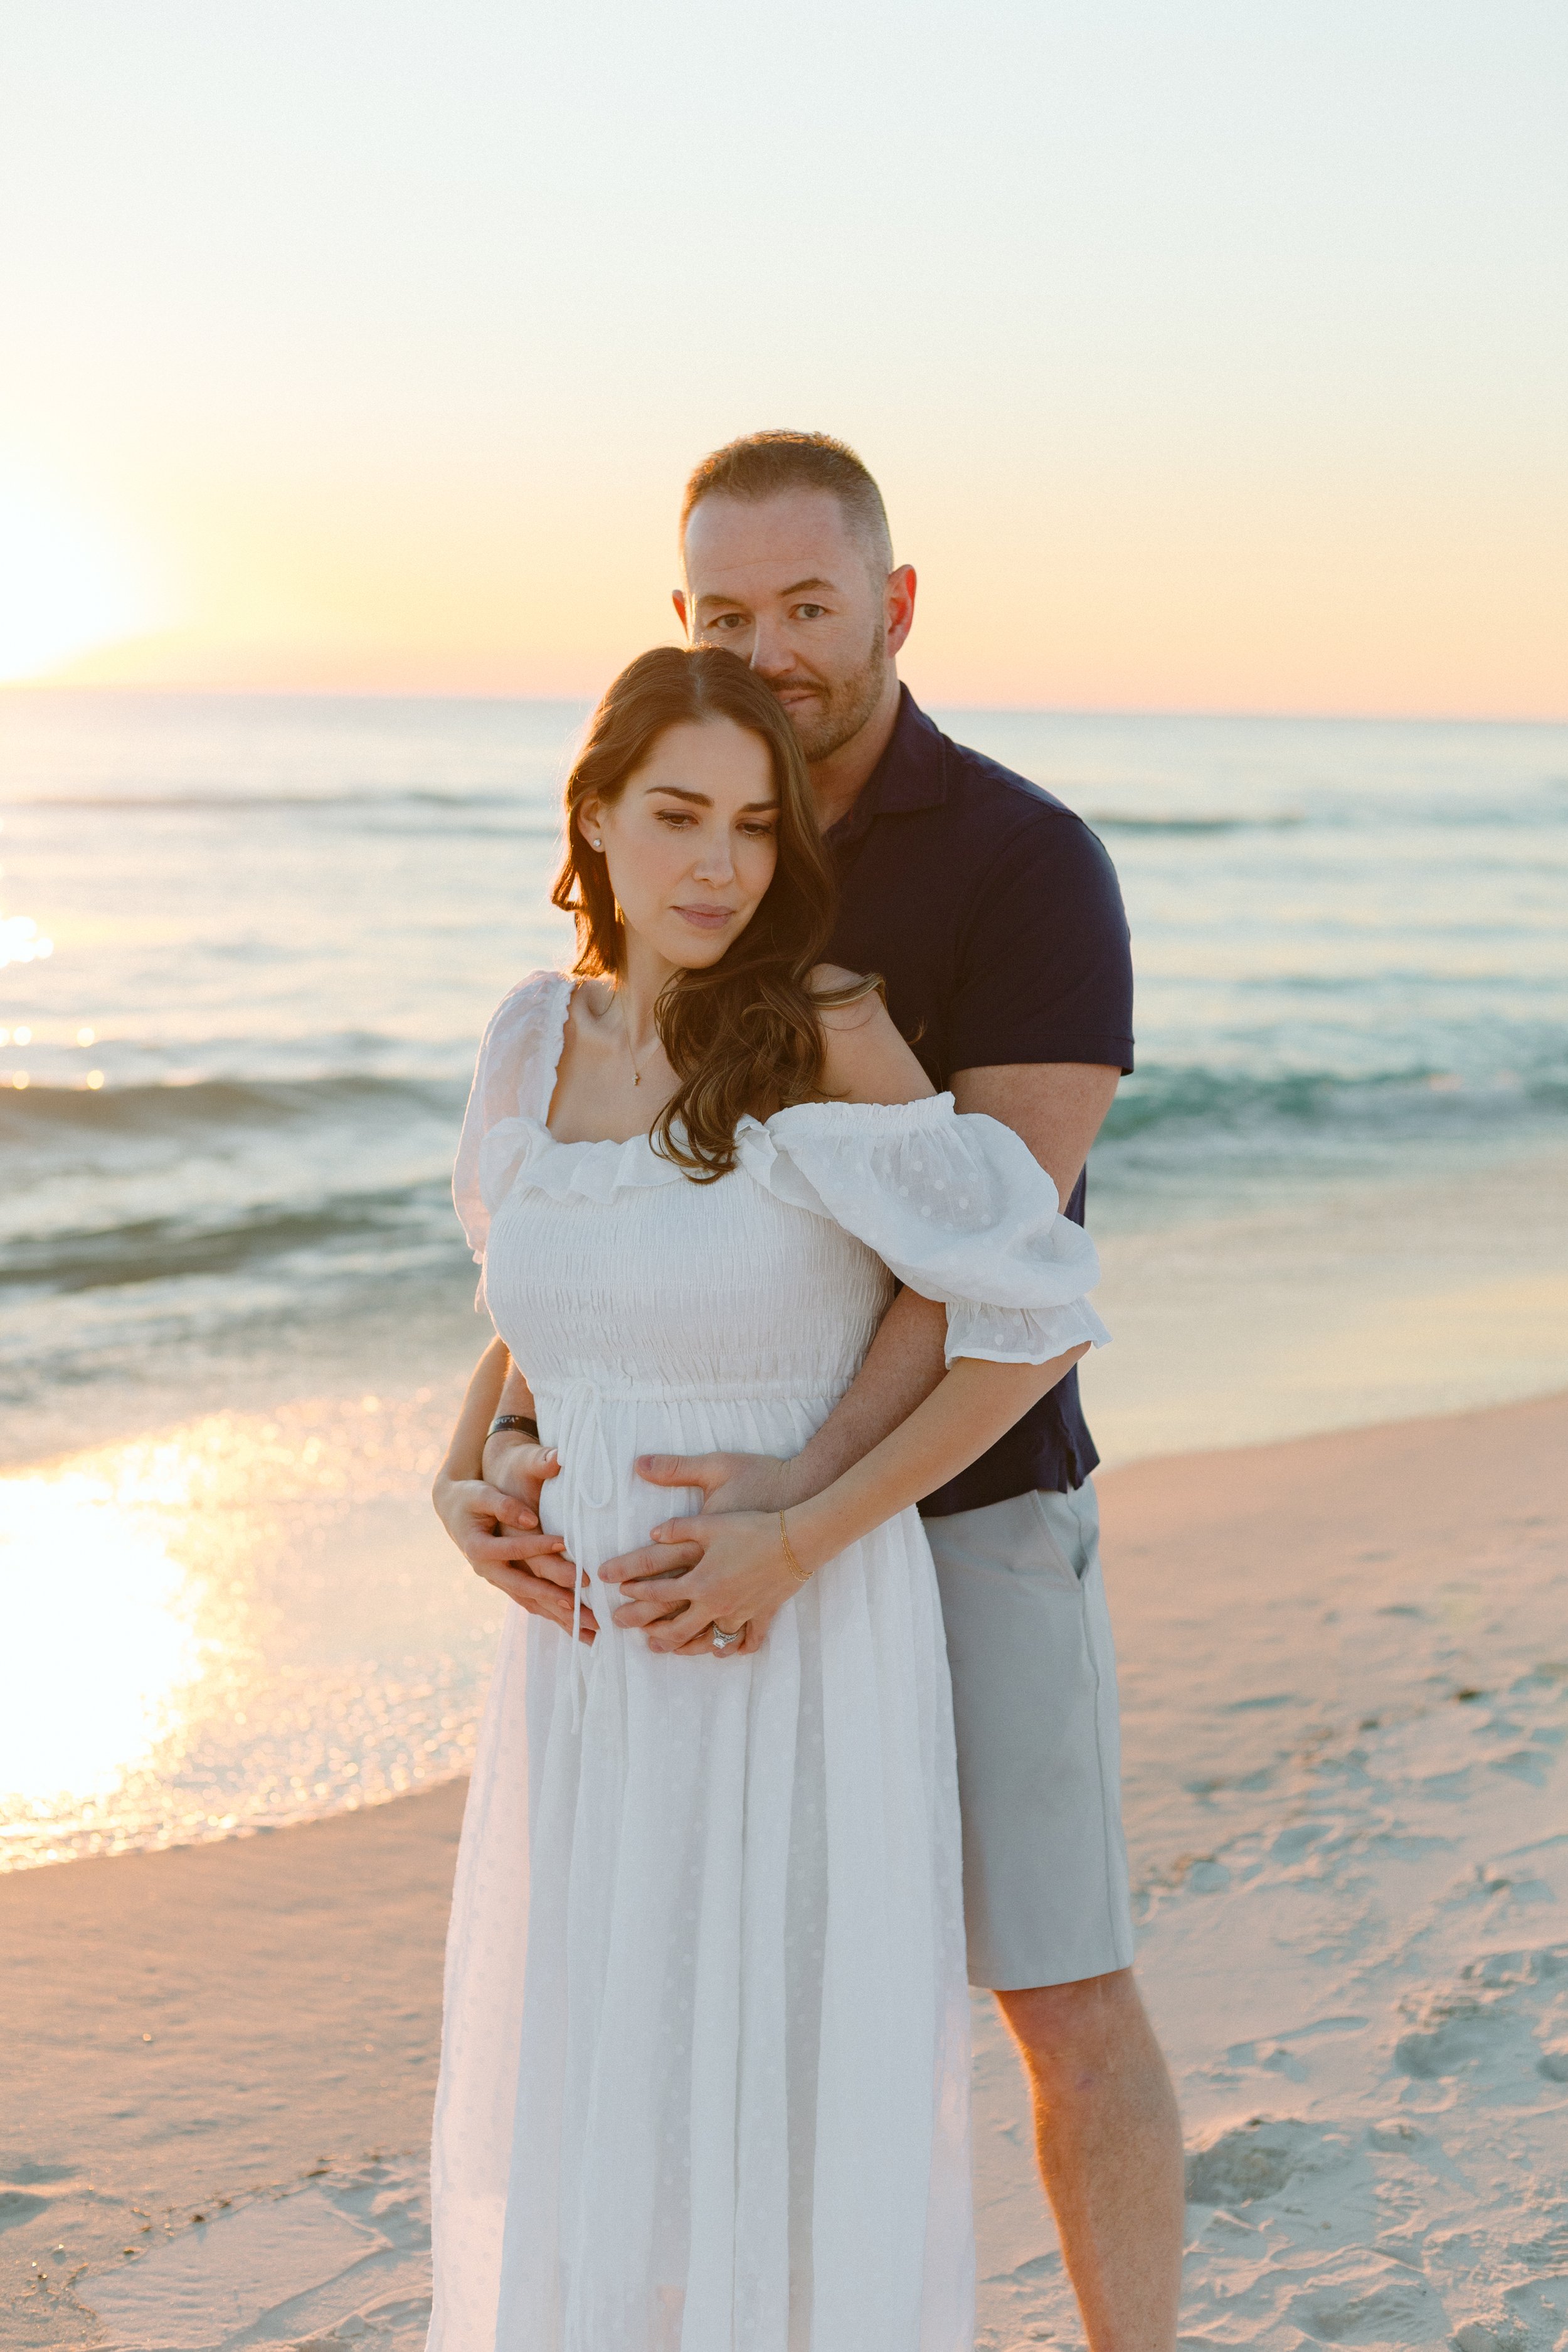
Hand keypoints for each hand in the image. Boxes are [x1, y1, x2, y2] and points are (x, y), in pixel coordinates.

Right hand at [432, 1450, 593, 1641]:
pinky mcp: (507, 1584)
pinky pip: (531, 1603)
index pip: (515, 1550)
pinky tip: (574, 1627)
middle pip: (524, 1587)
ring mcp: (498, 1580)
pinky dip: (552, 1615)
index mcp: (480, 1548)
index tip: (566, 1543)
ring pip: (530, 1602)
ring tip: (587, 1628)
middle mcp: (488, 1571)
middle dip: (554, 1596)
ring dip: (559, 1617)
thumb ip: (505, 1506)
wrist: (455, 1511)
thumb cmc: (471, 1499)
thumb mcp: (483, 1495)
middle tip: (582, 1601)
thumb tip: (531, 1519)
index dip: (539, 1546)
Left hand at [600, 1500, 803, 1657]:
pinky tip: (725, 1651)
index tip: (620, 1592)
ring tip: (671, 1650)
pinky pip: (748, 1639)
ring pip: (709, 1639)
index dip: (636, 1592)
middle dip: (652, 1630)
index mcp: (701, 1580)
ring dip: (688, 1646)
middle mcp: (717, 1603)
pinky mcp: (763, 1613)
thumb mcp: (711, 1520)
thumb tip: (651, 1532)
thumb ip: (678, 1527)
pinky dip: (735, 1647)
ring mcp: (741, 1612)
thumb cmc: (754, 1526)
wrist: (798, 1539)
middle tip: (632, 1632)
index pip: (659, 1591)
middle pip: (678, 1627)